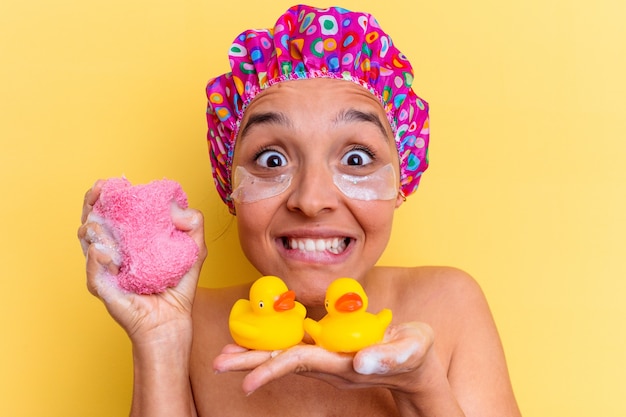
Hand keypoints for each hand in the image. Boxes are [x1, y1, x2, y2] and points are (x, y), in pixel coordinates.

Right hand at [77, 180, 206, 344]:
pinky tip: (107, 253)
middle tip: (100, 190)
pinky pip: (93, 271)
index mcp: (129, 240)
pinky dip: (97, 258)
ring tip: (104, 225)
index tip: (112, 182)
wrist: (171, 321)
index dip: (107, 195)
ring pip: (86, 241)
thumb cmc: (177, 287)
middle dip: (92, 202)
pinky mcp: (103, 288)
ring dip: (93, 227)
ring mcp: (104, 269)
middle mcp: (112, 251)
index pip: (112, 212)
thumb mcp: (193, 249)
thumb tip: (175, 208)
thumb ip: (193, 224)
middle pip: (92, 220)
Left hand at [213, 322, 436, 394]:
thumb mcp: (411, 351)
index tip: (246, 381)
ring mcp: (327, 358)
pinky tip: (259, 339)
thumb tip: (360, 362)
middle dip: (250, 363)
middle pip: (282, 361)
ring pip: (284, 355)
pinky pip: (295, 347)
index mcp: (342, 364)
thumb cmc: (416, 356)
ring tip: (227, 353)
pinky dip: (274, 344)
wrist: (417, 365)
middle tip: (218, 363)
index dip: (272, 368)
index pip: (300, 363)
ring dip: (256, 354)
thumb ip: (388, 356)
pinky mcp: (329, 350)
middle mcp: (328, 364)